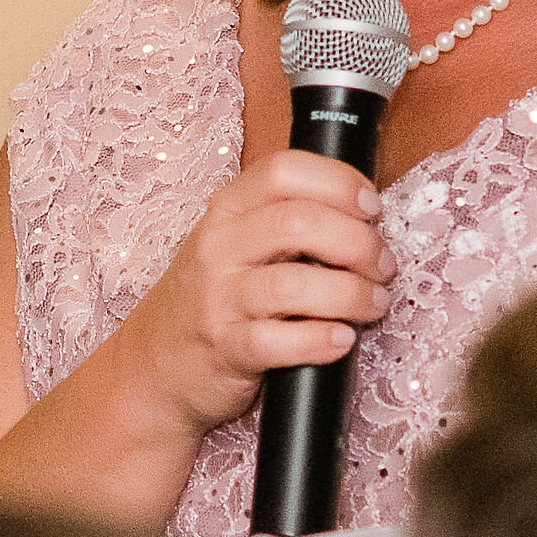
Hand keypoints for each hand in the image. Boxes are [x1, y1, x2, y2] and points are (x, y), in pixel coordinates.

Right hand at [116, 152, 397, 444]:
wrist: (154, 365)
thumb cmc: (216, 298)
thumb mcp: (237, 243)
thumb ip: (286, 220)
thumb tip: (366, 216)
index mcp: (228, 209)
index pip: (285, 170)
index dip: (339, 182)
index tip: (371, 206)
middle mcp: (219, 247)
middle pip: (300, 223)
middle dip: (358, 243)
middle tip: (382, 265)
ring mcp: (219, 298)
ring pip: (294, 285)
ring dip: (351, 294)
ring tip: (374, 303)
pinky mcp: (226, 349)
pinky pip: (279, 342)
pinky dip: (320, 340)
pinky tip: (341, 340)